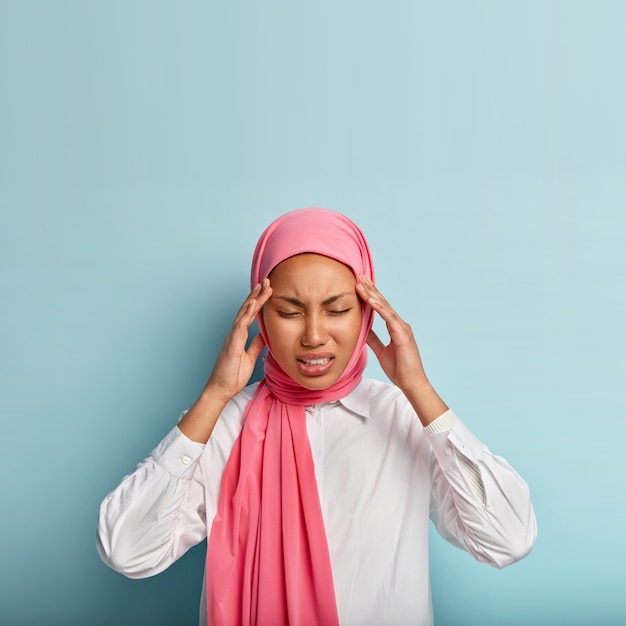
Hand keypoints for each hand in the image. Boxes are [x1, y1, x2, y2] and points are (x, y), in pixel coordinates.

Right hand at [205, 278, 272, 403]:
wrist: (220, 390)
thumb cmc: (232, 375)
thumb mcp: (250, 357)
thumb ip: (256, 344)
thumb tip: (265, 334)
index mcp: (238, 336)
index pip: (250, 315)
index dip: (258, 301)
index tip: (267, 290)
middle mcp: (234, 333)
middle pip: (246, 309)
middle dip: (256, 294)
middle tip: (266, 280)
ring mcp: (232, 337)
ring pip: (243, 314)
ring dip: (253, 299)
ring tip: (262, 286)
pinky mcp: (231, 344)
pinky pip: (239, 326)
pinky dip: (246, 314)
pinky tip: (252, 303)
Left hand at [356, 275, 446, 424]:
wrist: (411, 383)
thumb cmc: (400, 369)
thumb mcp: (382, 351)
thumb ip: (374, 339)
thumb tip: (364, 330)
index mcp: (395, 327)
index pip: (381, 308)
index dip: (371, 296)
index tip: (360, 285)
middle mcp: (400, 324)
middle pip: (383, 303)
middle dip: (371, 289)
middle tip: (360, 276)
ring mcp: (402, 328)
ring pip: (385, 307)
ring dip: (372, 294)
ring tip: (361, 283)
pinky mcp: (403, 334)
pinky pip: (389, 317)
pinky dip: (379, 308)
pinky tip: (370, 300)